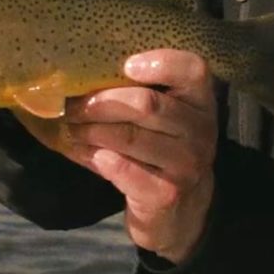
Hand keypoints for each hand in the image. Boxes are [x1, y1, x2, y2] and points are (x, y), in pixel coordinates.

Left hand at [62, 49, 218, 264]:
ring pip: (129, 136)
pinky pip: (121, 168)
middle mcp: (201, 131)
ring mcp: (186, 165)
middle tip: (73, 105)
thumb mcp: (168, 117)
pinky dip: (94, 155)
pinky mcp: (165, 194)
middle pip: (147, 104)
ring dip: (91, 130)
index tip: (127, 66)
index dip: (161, 63)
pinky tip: (80, 150)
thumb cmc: (163, 149)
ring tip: (72, 128)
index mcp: (202, 101)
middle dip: (101, 102)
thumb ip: (140, 92)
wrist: (182, 210)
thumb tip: (83, 74)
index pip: (193, 70)